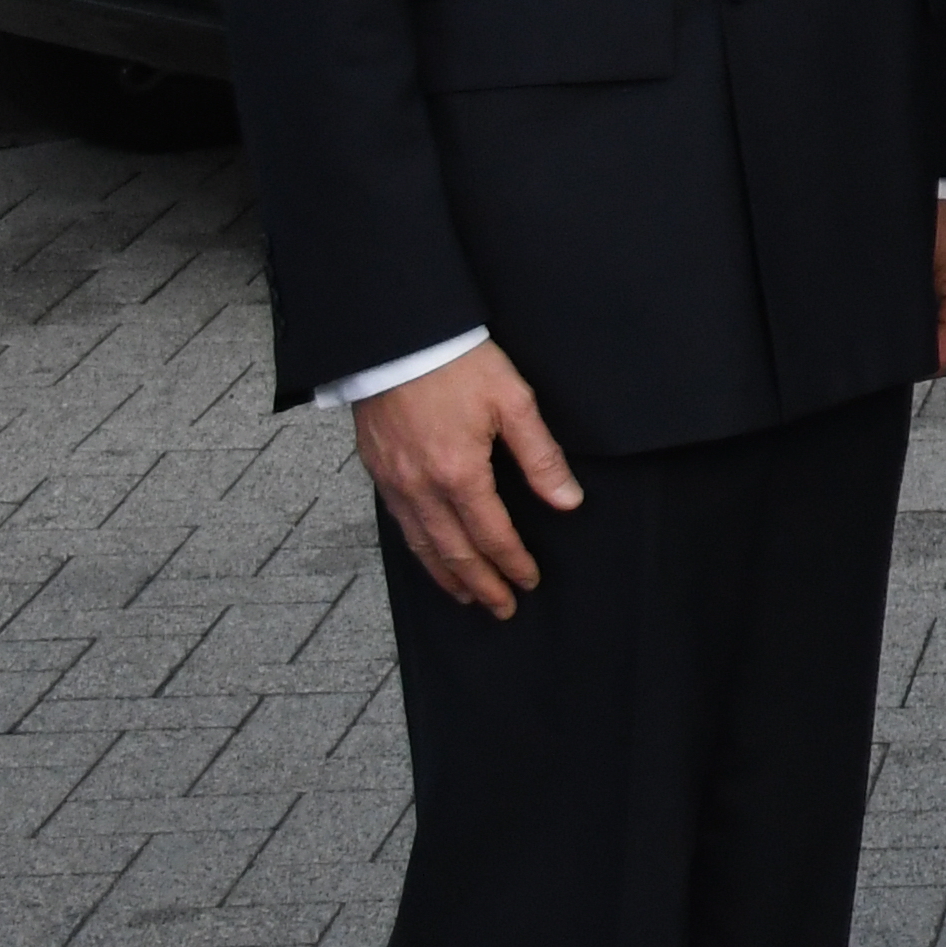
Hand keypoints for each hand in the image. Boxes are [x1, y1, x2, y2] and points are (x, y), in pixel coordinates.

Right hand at [354, 343, 581, 616]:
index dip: (512, 562)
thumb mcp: (513, 402)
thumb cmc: (458, 363)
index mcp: (460, 474)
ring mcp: (395, 483)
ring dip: (447, 576)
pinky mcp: (378, 472)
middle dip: (481, 585)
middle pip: (454, 553)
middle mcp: (422, 488)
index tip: (529, 581)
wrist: (397, 338)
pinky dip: (418, 550)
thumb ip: (541, 456)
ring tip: (467, 597)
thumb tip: (568, 501)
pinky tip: (430, 556)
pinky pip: (399, 525)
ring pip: (421, 546)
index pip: (492, 535)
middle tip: (501, 608)